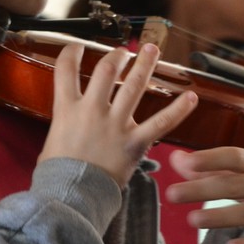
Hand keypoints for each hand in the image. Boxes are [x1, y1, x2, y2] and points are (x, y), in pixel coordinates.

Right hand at [38, 43, 197, 186]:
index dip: (72, 53)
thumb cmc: (58, 175)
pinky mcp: (134, 143)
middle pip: (106, 70)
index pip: (66, 70)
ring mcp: (115, 125)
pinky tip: (191, 97)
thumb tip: (68, 126)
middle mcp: (92, 111)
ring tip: (152, 49)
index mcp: (67, 110)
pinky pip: (161, 123)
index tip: (78, 46)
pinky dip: (179, 110)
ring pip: (134, 86)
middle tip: (124, 51)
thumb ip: (64, 126)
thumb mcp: (52, 142)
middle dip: (117, 56)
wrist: (70, 196)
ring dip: (145, 64)